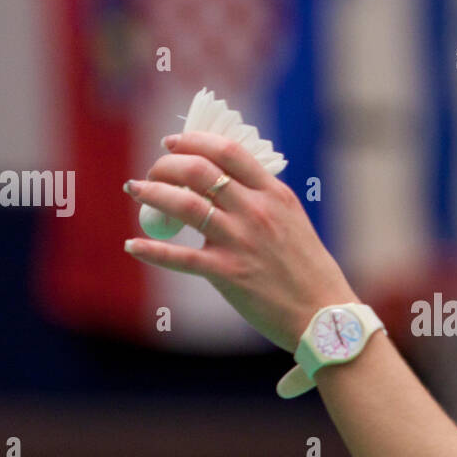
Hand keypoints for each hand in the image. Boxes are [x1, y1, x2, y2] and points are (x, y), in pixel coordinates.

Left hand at [122, 130, 358, 351]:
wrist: (323, 315)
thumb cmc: (309, 272)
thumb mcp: (293, 222)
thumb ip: (263, 201)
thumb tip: (226, 186)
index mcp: (275, 195)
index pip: (229, 152)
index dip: (194, 141)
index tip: (172, 143)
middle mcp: (257, 212)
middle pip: (200, 170)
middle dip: (166, 165)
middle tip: (152, 173)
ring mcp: (241, 241)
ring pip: (184, 204)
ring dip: (152, 193)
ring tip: (136, 191)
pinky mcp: (228, 273)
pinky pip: (180, 257)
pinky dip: (151, 249)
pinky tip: (133, 245)